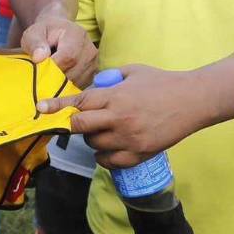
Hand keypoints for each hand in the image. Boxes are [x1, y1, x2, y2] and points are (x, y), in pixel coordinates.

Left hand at [19, 17, 96, 86]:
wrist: (57, 33)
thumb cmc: (44, 33)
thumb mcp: (33, 33)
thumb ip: (34, 43)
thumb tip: (39, 58)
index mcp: (77, 35)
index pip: (67, 57)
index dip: (52, 67)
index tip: (38, 70)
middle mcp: (90, 50)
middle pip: (73, 72)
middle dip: (54, 77)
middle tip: (41, 74)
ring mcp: (94, 64)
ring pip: (76, 82)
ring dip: (59, 84)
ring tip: (50, 73)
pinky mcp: (93, 75)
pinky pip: (79, 87)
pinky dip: (66, 87)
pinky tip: (58, 79)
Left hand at [36, 64, 206, 167]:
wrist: (192, 101)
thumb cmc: (162, 82)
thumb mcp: (133, 71)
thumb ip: (110, 78)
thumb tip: (93, 86)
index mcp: (115, 96)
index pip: (79, 102)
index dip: (57, 107)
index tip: (41, 109)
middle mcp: (119, 118)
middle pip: (81, 127)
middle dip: (74, 125)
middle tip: (78, 122)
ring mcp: (130, 138)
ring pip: (95, 145)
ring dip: (93, 139)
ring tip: (105, 131)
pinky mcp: (140, 153)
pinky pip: (110, 162)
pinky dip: (105, 156)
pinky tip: (111, 147)